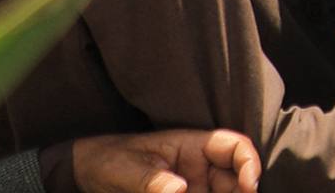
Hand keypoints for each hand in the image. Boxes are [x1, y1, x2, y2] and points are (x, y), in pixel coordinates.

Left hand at [69, 131, 259, 192]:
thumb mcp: (123, 169)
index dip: (249, 162)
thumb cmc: (106, 161)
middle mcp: (197, 167)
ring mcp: (192, 187)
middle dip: (241, 192)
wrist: (85, 174)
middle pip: (234, 178)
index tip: (249, 186)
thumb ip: (149, 180)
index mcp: (190, 146)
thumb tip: (179, 189)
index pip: (233, 146)